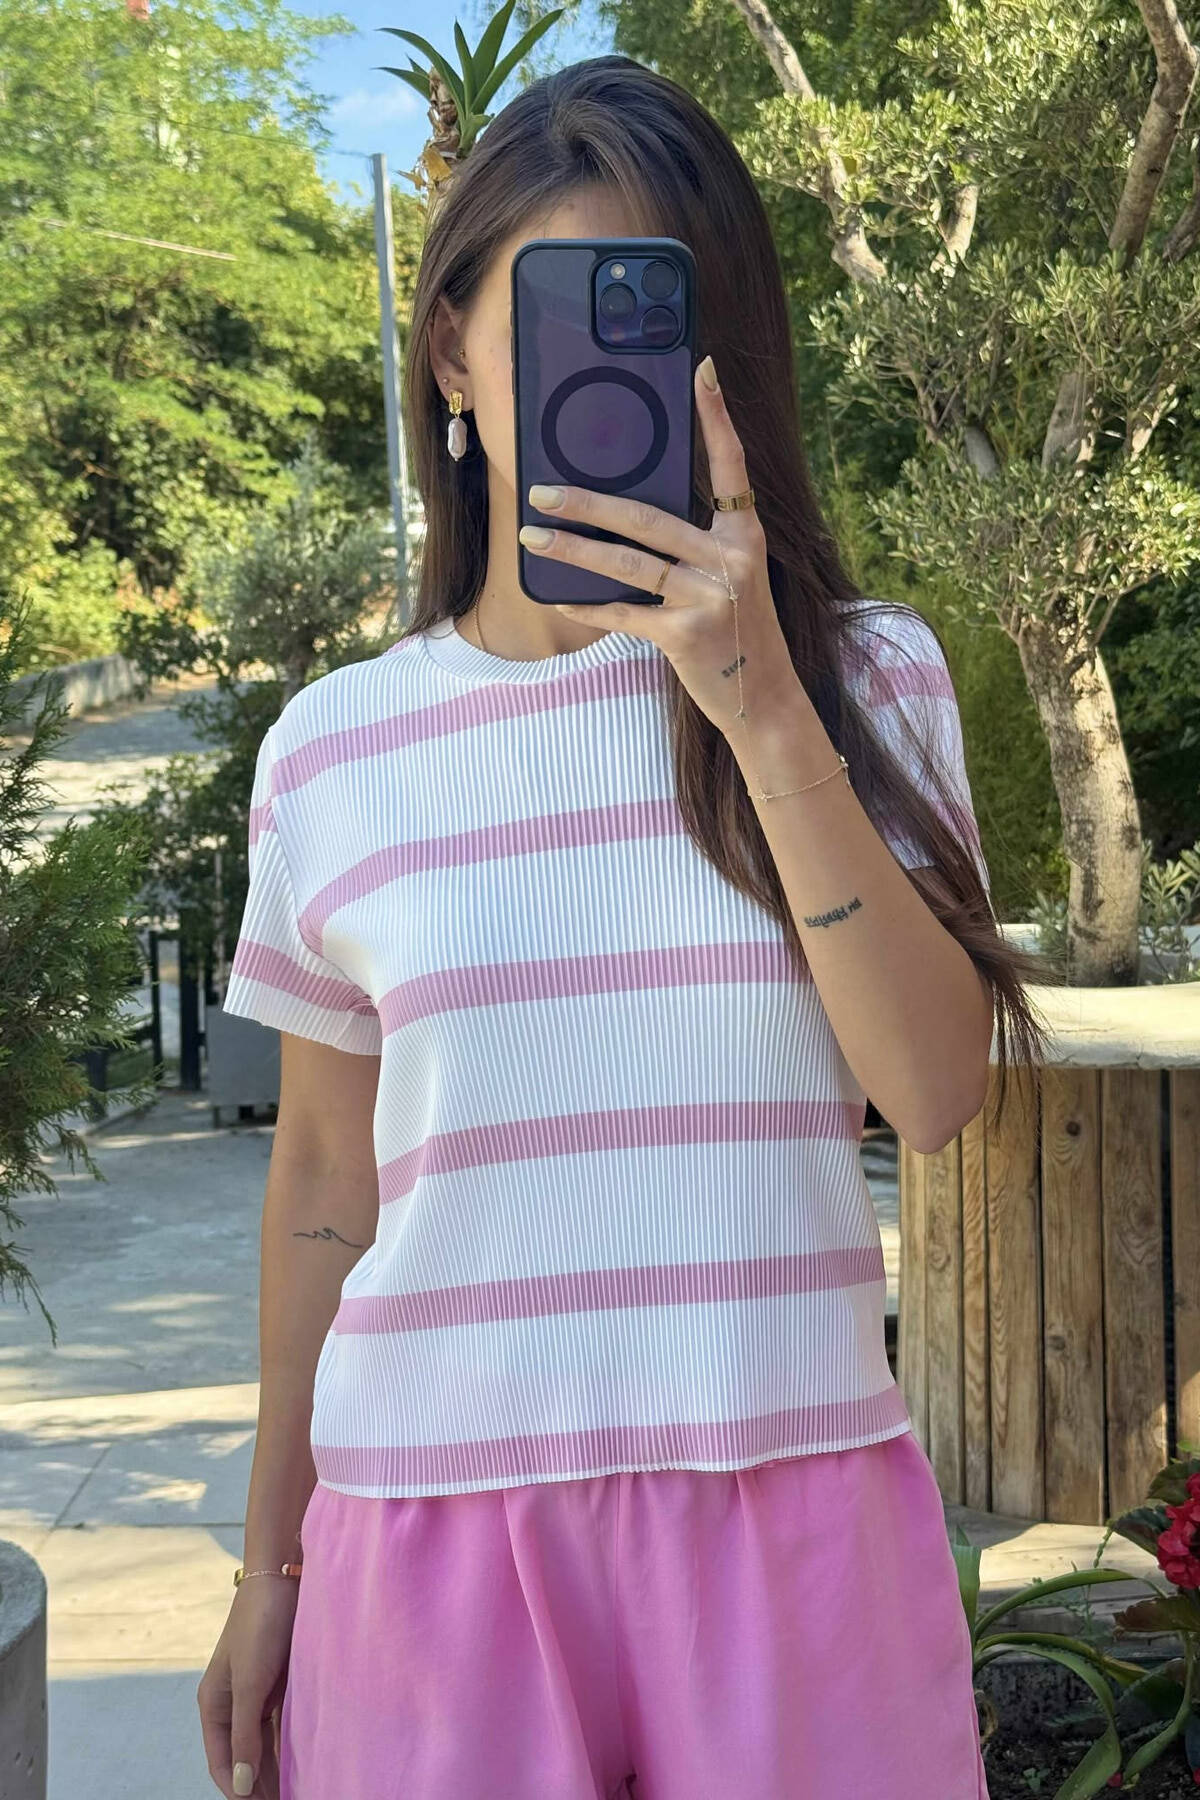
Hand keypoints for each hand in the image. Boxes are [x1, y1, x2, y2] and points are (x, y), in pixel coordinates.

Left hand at [518, 353, 802, 738]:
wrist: (763, 697)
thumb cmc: (736, 628)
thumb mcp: (729, 576)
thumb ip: (694, 544)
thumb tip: (625, 514)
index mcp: (744, 534)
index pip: (731, 464)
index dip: (716, 418)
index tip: (702, 371)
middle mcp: (731, 559)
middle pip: (648, 519)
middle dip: (587, 504)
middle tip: (541, 491)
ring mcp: (709, 597)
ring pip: (627, 564)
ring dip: (572, 552)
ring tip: (531, 539)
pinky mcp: (685, 635)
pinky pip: (624, 614)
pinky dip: (590, 608)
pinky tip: (560, 600)